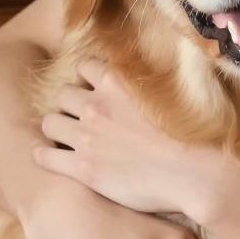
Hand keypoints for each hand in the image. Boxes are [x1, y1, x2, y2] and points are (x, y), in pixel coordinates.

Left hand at [33, 57, 236, 221]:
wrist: (195, 172)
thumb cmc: (191, 136)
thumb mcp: (166, 95)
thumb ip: (142, 86)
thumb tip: (138, 84)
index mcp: (118, 83)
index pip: (83, 65)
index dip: (85, 79)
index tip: (93, 91)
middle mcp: (97, 105)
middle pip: (61, 94)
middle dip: (68, 104)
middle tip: (80, 118)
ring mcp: (86, 136)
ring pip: (49, 123)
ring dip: (56, 128)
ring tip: (66, 138)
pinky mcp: (82, 167)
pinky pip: (45, 156)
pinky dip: (44, 155)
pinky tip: (53, 158)